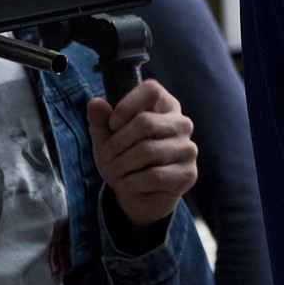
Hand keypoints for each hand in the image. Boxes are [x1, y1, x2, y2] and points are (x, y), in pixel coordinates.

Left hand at [87, 79, 197, 230]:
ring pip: (147, 150)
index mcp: (164, 105)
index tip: (112, 124)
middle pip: (145, 122)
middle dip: (116, 143)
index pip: (151, 90)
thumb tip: (95, 103)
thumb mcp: (106, 138)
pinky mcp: (188, 173)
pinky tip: (126, 184)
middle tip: (105, 157)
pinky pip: (154, 176)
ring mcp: (188, 148)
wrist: (140, 195)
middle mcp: (181, 123)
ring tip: (113, 173)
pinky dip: (132, 182)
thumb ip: (100, 120)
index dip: (127, 105)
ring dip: (121, 165)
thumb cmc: (125, 158)